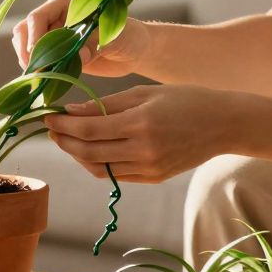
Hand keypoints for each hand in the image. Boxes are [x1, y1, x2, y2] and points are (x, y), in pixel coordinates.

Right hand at [12, 0, 149, 76]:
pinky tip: (46, 81)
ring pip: (25, 46)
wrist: (134, 51)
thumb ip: (94, 41)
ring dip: (29, 62)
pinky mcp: (55, 54)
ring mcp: (53, 36)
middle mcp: (54, 17)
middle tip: (36, 72)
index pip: (38, 17)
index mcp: (65, 4)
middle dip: (26, 52)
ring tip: (41, 77)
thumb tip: (77, 54)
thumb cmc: (128, 35)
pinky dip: (37, 72)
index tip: (36, 57)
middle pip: (24, 31)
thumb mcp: (114, 35)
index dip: (33, 37)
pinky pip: (36, 62)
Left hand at [42, 84, 236, 182]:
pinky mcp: (154, 177)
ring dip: (77, 155)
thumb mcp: (144, 93)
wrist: (224, 124)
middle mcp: (144, 150)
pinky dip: (97, 164)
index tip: (48, 117)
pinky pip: (116, 175)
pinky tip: (89, 149)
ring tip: (67, 139)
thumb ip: (106, 104)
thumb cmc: (184, 100)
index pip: (89, 129)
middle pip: (89, 152)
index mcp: (140, 123)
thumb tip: (70, 111)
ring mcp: (149, 167)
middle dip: (64, 141)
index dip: (63, 125)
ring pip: (99, 168)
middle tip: (51, 130)